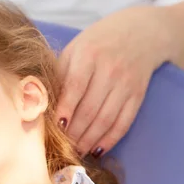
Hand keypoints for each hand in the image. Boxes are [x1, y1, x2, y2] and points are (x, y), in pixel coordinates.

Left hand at [56, 6, 173, 157]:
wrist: (141, 32)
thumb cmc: (98, 42)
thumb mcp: (75, 49)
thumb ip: (60, 73)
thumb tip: (42, 104)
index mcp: (89, 54)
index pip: (75, 87)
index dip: (64, 109)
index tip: (54, 128)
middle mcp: (110, 70)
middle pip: (90, 108)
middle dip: (75, 132)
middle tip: (61, 147)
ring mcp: (126, 84)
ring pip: (106, 120)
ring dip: (89, 140)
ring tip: (76, 151)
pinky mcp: (138, 95)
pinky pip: (123, 123)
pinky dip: (110, 139)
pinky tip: (97, 149)